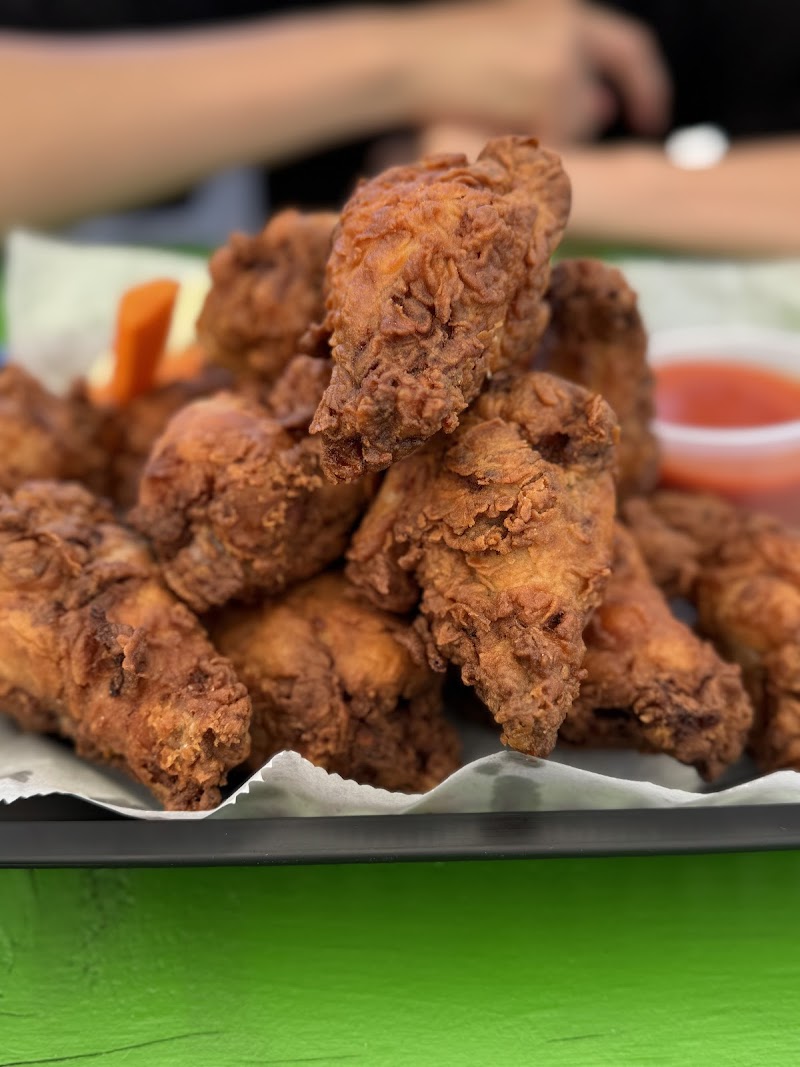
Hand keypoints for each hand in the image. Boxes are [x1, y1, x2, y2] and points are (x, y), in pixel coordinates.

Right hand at [405, 0, 670, 143]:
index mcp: (562, 11)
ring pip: (575, 124)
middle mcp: (572, 25)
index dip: (644, 84)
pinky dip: (528, 145)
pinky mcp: (553, 82)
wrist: (407, 59)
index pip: (625, 49)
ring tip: (490, 119)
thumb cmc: (443, 66)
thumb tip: (605, 110)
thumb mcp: (511, 63)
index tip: (651, 119)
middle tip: (586, 138)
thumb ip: (558, 78)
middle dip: (586, 120)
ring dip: (542, 135)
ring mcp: (566, 53)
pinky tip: (491, 127)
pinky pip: (557, 138)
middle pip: (597, 98)